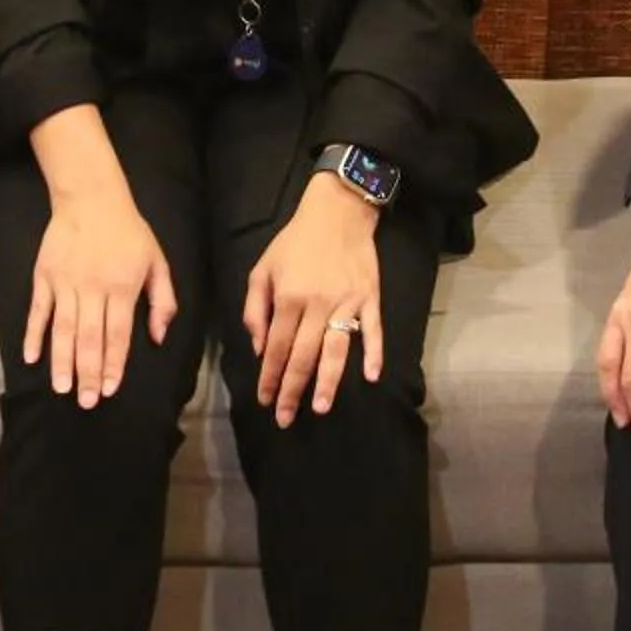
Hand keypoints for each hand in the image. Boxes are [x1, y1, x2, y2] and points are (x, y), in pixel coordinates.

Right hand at [29, 184, 177, 407]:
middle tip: (84, 402)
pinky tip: (30, 357)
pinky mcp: (44, 276)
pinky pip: (38, 310)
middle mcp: (93, 288)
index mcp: (123, 287)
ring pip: (64, 329)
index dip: (114, 364)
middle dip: (88, 372)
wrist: (91, 198)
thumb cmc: (129, 232)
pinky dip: (33, 334)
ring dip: (62, 361)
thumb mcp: (157, 261)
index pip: (118, 334)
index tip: (108, 390)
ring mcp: (65, 283)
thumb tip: (159, 338)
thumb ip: (163, 301)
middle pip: (90, 338)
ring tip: (61, 388)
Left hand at [243, 174, 386, 425]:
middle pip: (304, 356)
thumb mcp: (263, 269)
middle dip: (292, 390)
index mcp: (289, 298)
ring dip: (328, 382)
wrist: (337, 212)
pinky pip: (373, 330)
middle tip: (285, 418)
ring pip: (336, 350)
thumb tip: (260, 348)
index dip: (270, 377)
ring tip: (320, 408)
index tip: (264, 400)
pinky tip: (371, 376)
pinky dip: (374, 353)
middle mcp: (317, 304)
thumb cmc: (295, 242)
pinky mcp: (369, 297)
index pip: (278, 348)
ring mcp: (346, 302)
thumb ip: (256, 309)